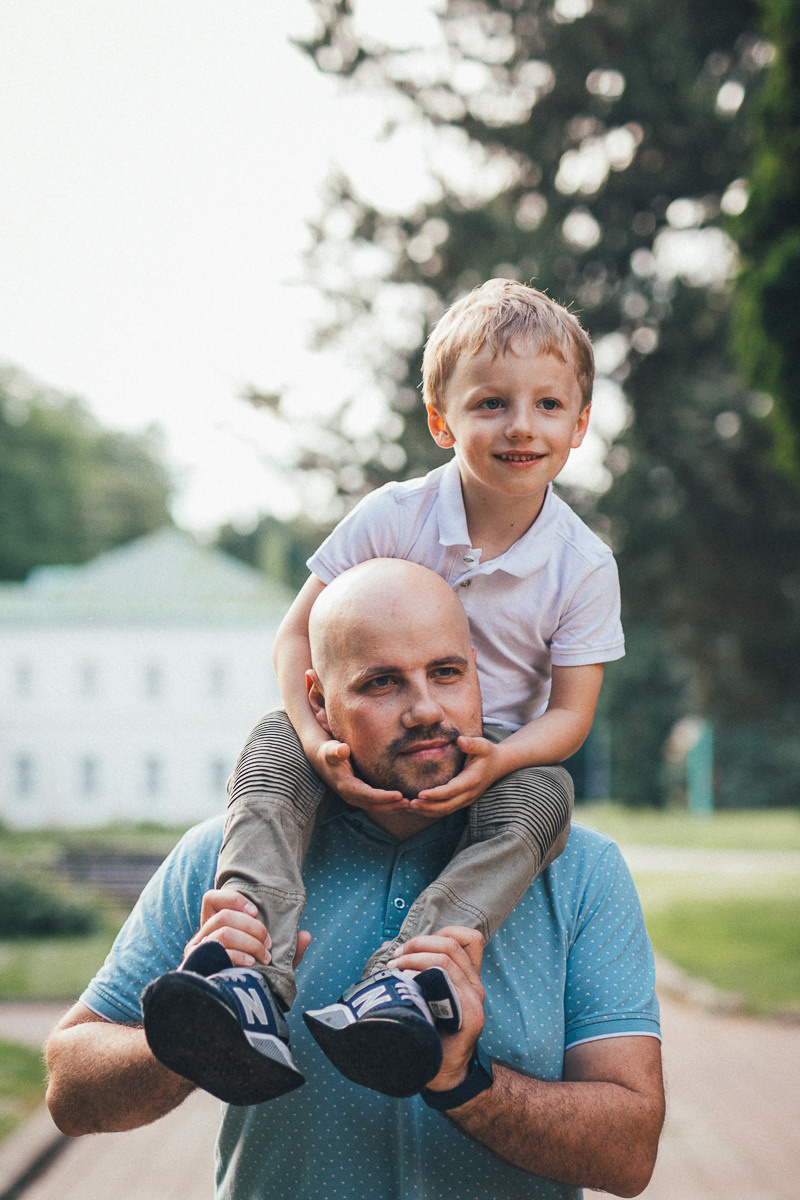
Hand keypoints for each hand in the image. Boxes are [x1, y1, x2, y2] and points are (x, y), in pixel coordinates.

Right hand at [184, 889, 310, 970]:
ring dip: (250, 942)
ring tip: (263, 957)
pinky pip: (220, 951)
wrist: (232, 1011)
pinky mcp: (197, 966)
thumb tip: (306, 935)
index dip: (234, 899)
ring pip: (224, 931)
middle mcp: (201, 937)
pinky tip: (252, 964)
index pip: (212, 899)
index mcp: (214, 928)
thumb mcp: (271, 964)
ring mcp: (196, 952)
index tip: (255, 912)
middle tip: (267, 943)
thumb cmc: (250, 981)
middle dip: (253, 928)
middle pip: (225, 915)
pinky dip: (240, 955)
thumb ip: (288, 950)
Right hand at [312, 739, 408, 812]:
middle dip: (392, 805)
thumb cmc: (328, 752)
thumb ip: (335, 751)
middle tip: (410, 802)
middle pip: (374, 805)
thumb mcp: (330, 750)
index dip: (384, 797)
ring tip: (410, 804)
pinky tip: (402, 801)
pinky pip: (376, 804)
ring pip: (376, 807)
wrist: (322, 759)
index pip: (368, 795)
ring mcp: (355, 797)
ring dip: (393, 807)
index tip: (400, 795)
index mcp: (346, 786)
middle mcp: (351, 796)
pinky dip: (389, 804)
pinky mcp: (360, 795)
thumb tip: (341, 750)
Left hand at [388, 926, 485, 1091]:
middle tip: (396, 957)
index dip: (442, 931)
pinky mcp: (471, 1014)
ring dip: (416, 956)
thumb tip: (389, 948)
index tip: (415, 945)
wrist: (443, 1071)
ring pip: (447, 959)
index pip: (468, 938)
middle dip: (419, 942)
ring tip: (396, 968)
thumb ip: (417, 970)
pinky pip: (449, 983)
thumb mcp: (426, 995)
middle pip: (452, 943)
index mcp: (467, 977)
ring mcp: (475, 998)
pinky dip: (423, 973)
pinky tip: (407, 980)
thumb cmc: (430, 1031)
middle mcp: (475, 984)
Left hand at [409, 736, 504, 815]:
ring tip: (408, 807)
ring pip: (445, 811)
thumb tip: (460, 740)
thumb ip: (472, 743)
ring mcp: (466, 800)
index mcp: (472, 780)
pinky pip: (446, 810)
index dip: (436, 794)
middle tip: (409, 804)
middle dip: (427, 806)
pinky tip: (417, 808)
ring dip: (427, 811)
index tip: (420, 794)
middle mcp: (469, 794)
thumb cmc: (488, 753)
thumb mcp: (483, 745)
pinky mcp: (462, 802)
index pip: (452, 791)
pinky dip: (431, 811)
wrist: (499, 765)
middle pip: (446, 806)